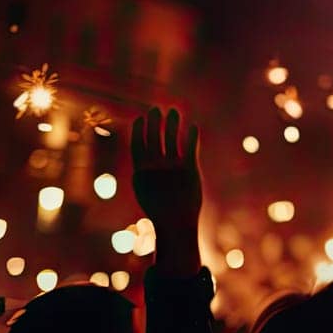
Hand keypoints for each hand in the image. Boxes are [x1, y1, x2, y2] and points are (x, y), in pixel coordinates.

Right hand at [131, 107, 201, 233]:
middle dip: (154, 123)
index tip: (140, 118)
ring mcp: (172, 168)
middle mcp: (155, 168)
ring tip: (174, 111)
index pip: (137, 146)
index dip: (139, 131)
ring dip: (172, 124)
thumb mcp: (147, 191)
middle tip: (155, 108)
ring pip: (171, 139)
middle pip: (153, 138)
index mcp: (141, 173)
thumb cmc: (160, 210)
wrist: (175, 224)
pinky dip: (192, 136)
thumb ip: (146, 174)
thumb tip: (143, 162)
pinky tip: (194, 126)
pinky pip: (190, 148)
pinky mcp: (189, 170)